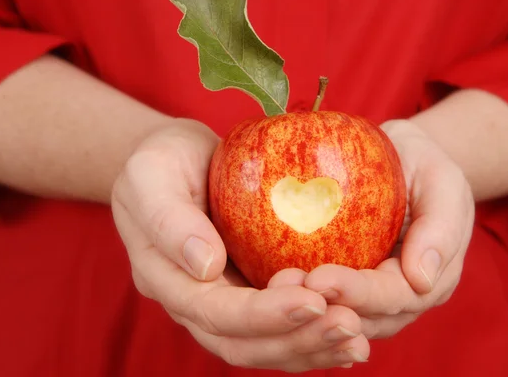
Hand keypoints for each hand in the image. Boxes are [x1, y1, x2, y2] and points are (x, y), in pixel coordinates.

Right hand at [110, 119, 369, 371]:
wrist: (173, 160)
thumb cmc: (160, 160)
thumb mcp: (151, 175)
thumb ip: (170, 220)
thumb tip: (207, 267)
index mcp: (165, 278)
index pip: (214, 312)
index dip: (264, 315)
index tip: (314, 301)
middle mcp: (192, 301)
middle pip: (243, 342)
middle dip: (297, 341)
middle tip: (349, 327)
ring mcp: (221, 299)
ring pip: (264, 344)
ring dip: (310, 346)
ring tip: (357, 338)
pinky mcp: (245, 290)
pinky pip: (279, 324)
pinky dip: (312, 333)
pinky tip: (349, 331)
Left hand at [289, 119, 474, 338]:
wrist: (403, 159)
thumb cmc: (424, 164)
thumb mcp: (442, 179)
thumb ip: (440, 226)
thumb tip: (422, 280)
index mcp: (433, 278)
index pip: (393, 295)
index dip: (357, 293)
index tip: (319, 278)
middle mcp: (403, 297)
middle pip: (363, 317)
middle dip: (324, 307)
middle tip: (283, 288)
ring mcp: (374, 295)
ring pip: (341, 317)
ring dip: (307, 309)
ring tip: (273, 288)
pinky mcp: (349, 282)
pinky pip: (326, 298)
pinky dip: (301, 296)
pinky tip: (272, 286)